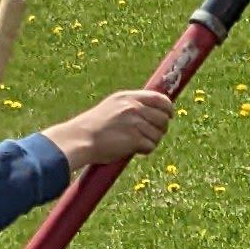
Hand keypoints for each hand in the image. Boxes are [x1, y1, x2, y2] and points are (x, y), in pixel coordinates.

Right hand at [48, 86, 175, 174]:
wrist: (80, 139)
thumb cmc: (94, 127)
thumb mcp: (112, 106)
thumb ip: (131, 105)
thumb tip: (152, 111)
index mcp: (128, 97)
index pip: (160, 98)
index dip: (168, 108)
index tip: (169, 115)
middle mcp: (133, 107)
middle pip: (163, 117)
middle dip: (160, 128)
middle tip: (149, 135)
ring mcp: (134, 122)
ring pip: (158, 133)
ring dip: (150, 141)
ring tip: (136, 143)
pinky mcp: (134, 138)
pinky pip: (151, 146)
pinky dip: (145, 150)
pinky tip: (133, 150)